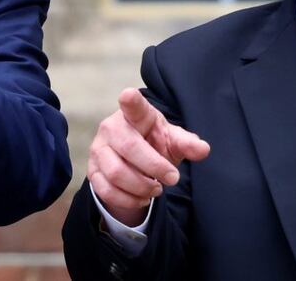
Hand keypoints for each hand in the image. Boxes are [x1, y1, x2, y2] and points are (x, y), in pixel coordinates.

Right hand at [88, 88, 210, 226]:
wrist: (134, 160)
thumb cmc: (154, 143)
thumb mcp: (172, 140)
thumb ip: (187, 143)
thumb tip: (203, 149)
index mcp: (135, 115)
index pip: (132, 106)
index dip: (130, 101)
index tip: (128, 95)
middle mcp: (111, 127)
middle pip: (129, 147)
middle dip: (154, 167)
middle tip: (172, 178)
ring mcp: (98, 149)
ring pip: (116, 173)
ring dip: (141, 187)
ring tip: (156, 189)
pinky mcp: (92, 170)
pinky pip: (106, 190)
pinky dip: (128, 200)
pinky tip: (141, 198)